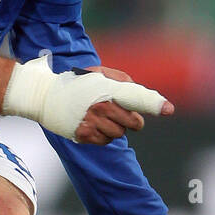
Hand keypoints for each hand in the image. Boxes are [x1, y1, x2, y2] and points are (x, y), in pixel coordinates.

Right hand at [2, 58, 172, 142]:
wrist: (45, 96)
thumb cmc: (77, 84)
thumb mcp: (98, 73)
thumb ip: (121, 80)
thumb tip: (137, 93)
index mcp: (108, 89)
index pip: (137, 97)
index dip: (155, 104)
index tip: (169, 109)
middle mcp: (102, 106)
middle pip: (134, 123)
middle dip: (132, 120)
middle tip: (119, 113)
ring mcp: (93, 122)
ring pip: (120, 134)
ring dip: (116, 128)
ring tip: (100, 117)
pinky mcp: (84, 135)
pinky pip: (106, 142)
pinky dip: (103, 136)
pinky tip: (92, 125)